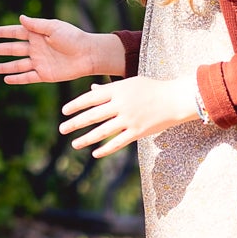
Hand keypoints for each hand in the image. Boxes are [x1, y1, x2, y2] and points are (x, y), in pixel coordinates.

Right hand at [0, 14, 117, 84]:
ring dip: (3, 66)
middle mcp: (36, 48)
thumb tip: (21, 18)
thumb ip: (36, 25)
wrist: (88, 54)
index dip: (3, 33)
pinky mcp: (44, 75)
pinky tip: (6, 79)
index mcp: (37, 34)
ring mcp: (39, 62)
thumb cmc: (73, 37)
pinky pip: (27, 77)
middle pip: (12, 49)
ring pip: (17, 65)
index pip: (16, 33)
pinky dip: (17, 79)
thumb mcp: (54, 27)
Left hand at [59, 75, 198, 156]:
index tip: (64, 111)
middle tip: (62, 129)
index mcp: (118, 90)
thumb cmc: (151, 89)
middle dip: (75, 123)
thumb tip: (91, 90)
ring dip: (86, 138)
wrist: (175, 99)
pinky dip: (105, 149)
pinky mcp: (137, 132)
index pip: (91, 98)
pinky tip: (95, 154)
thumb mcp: (129, 84)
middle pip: (93, 115)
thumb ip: (109, 88)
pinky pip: (118, 143)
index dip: (76, 105)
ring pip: (102, 132)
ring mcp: (129, 119)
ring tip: (74, 144)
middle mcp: (121, 104)